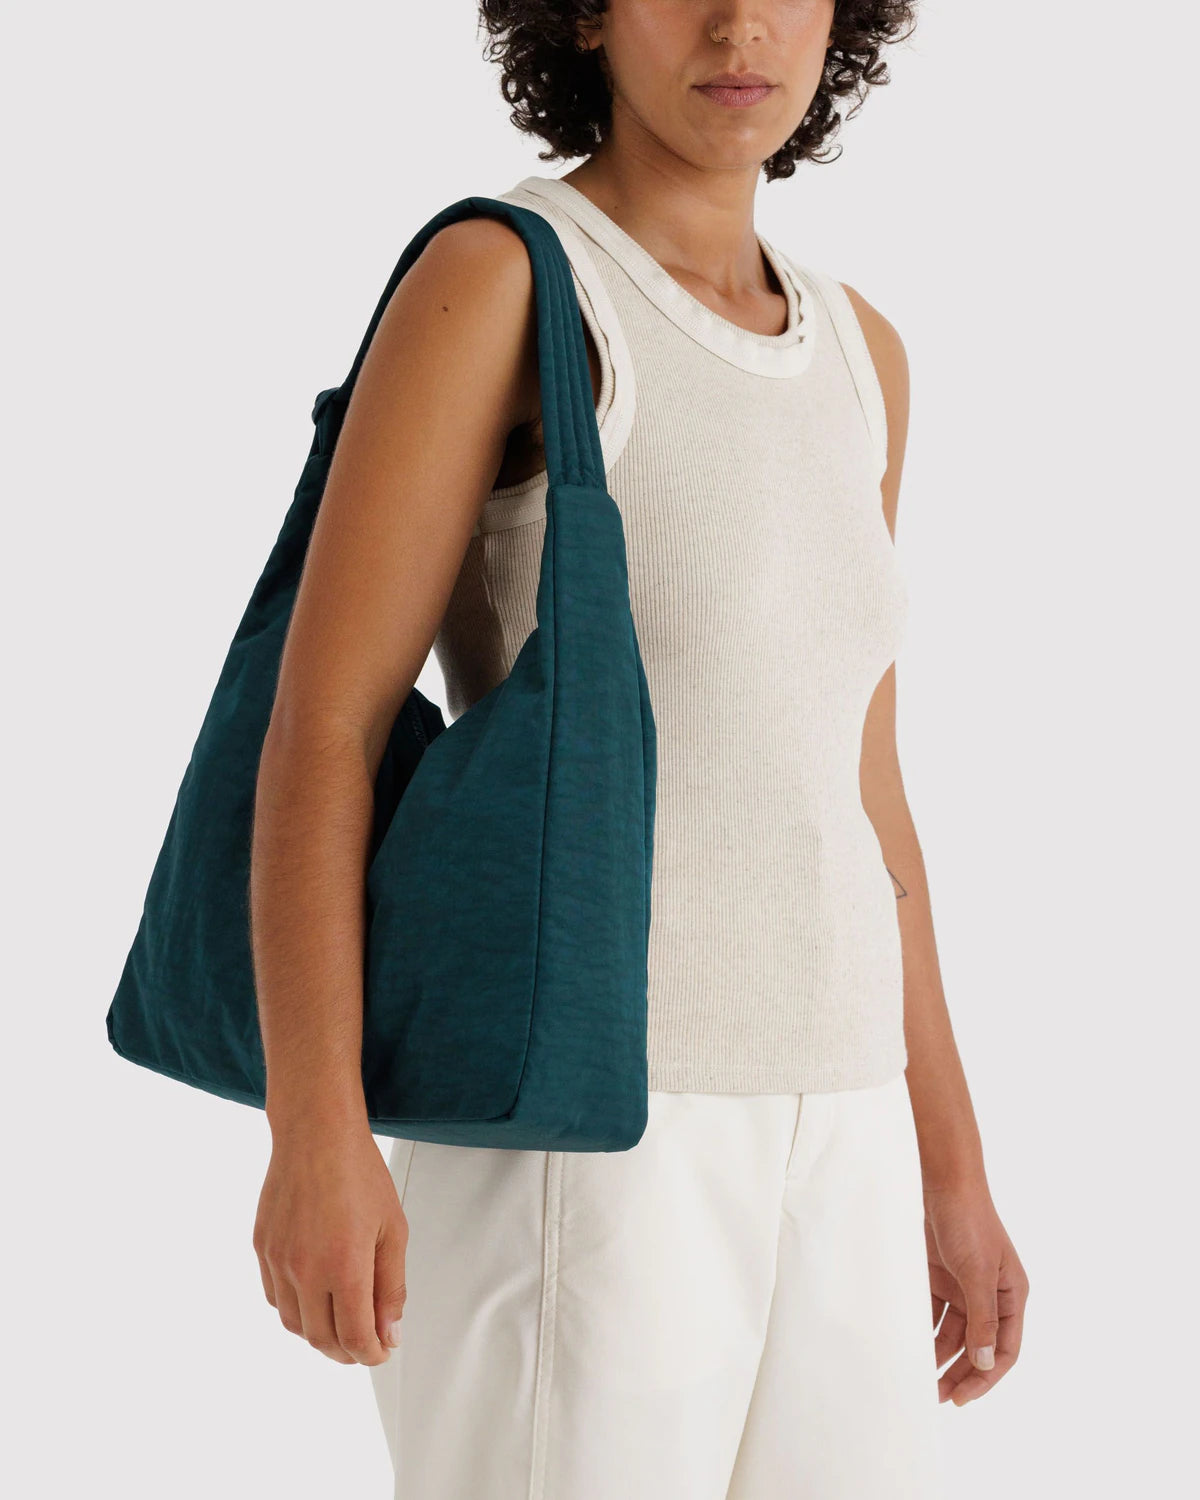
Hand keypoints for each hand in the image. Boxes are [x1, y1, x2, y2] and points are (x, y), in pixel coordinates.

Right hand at [252, 1123, 408, 1364]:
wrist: (316, 1134)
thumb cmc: (359, 1173)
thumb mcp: (392, 1229)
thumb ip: (391, 1287)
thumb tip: (390, 1333)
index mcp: (343, 1266)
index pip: (355, 1336)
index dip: (371, 1353)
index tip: (382, 1351)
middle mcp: (305, 1270)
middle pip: (322, 1338)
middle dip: (346, 1352)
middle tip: (365, 1346)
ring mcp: (278, 1261)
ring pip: (294, 1324)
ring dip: (319, 1335)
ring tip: (340, 1327)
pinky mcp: (262, 1248)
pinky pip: (275, 1297)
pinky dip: (295, 1310)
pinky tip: (314, 1299)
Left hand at [924, 1179, 1028, 1404]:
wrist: (942, 1181)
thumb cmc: (968, 1221)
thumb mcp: (977, 1272)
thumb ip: (982, 1318)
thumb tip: (984, 1362)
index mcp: (1011, 1295)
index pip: (1004, 1348)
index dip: (986, 1376)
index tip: (962, 1397)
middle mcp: (990, 1295)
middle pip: (977, 1345)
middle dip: (960, 1372)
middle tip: (936, 1396)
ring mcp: (963, 1286)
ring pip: (953, 1332)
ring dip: (939, 1354)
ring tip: (920, 1376)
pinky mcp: (939, 1276)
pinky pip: (933, 1313)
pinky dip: (924, 1329)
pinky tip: (910, 1344)